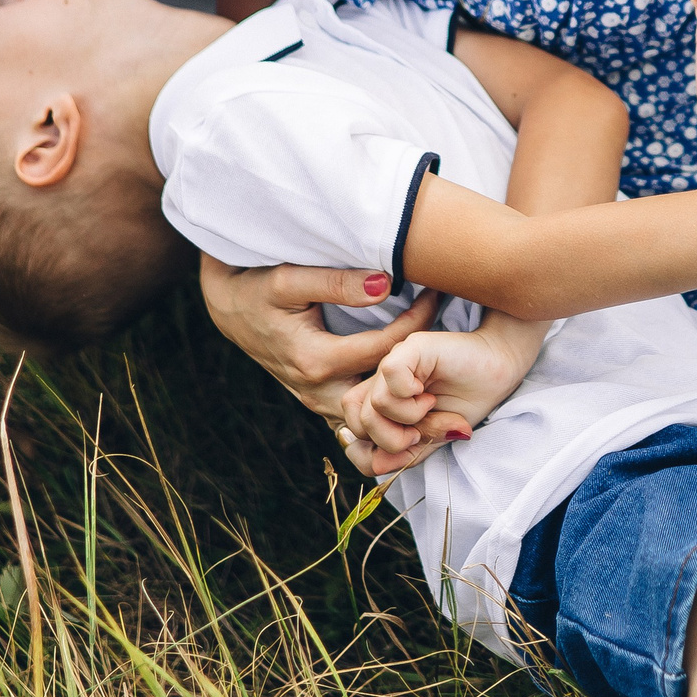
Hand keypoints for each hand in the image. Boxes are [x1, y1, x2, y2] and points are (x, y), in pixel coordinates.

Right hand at [200, 256, 441, 424]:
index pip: (387, 348)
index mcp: (316, 360)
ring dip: (409, 407)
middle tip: (467, 365)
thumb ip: (338, 282)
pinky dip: (387, 415)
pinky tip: (419, 405)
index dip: (419, 322)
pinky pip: (360, 418)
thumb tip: (387, 284)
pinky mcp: (319, 401)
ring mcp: (318, 400)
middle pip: (387, 397)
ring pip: (374, 417)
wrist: (228, 308)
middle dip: (426, 387)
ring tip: (450, 391)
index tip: (442, 294)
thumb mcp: (291, 278)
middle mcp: (318, 390)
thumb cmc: (258, 287)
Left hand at [340, 322, 541, 475]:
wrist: (500, 369)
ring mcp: (393, 361)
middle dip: (391, 441)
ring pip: (374, 405)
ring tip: (430, 407)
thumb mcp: (432, 440)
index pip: (352, 432)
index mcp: (382, 400)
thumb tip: (376, 465)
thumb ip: (404, 454)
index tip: (408, 447)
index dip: (374, 451)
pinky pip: (391, 377)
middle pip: (358, 423)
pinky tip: (428, 393)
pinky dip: (410, 396)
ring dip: (407, 418)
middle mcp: (381, 380)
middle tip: (420, 432)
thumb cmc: (466, 401)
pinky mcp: (410, 347)